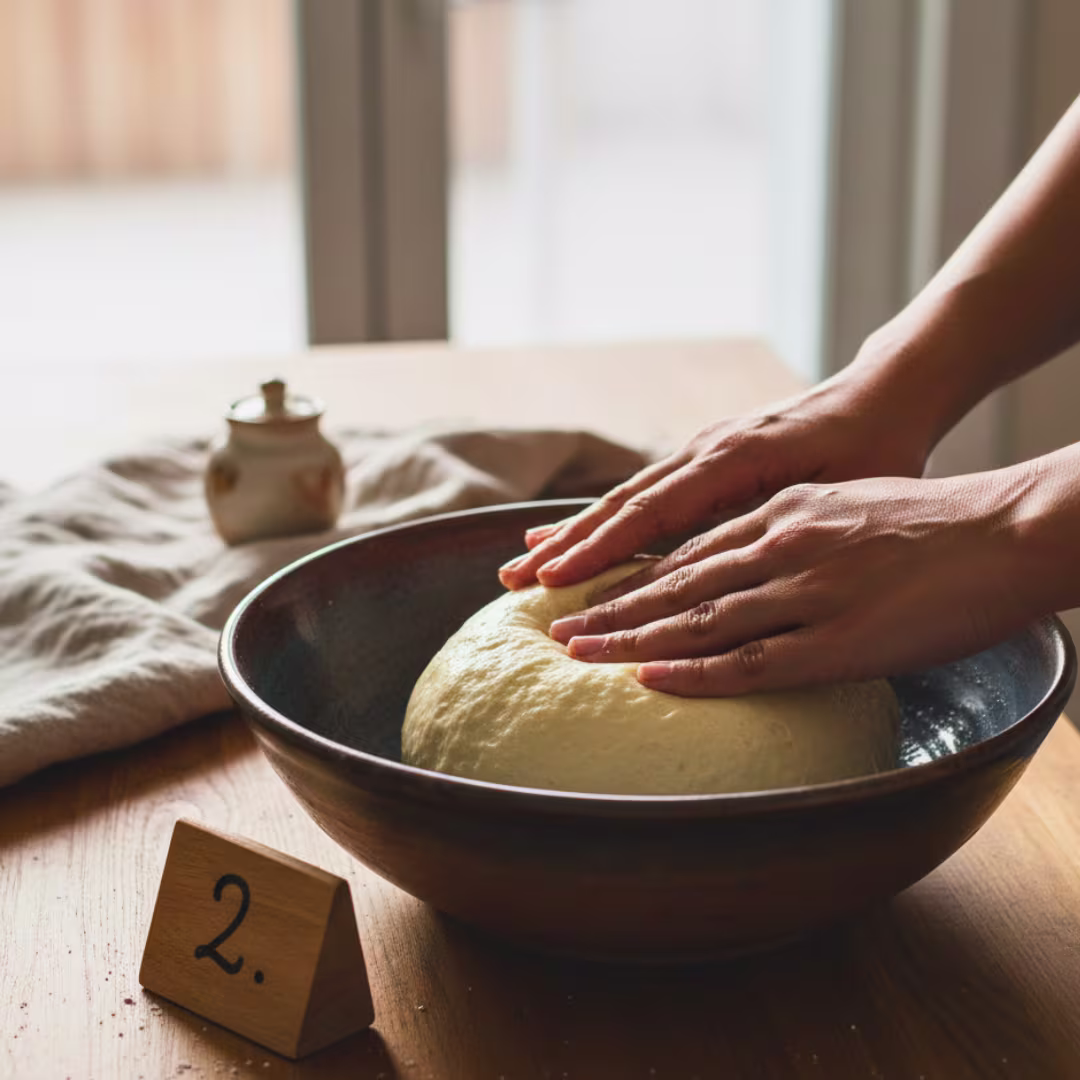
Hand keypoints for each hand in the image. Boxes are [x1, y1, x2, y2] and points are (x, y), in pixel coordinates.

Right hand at [498, 372, 932, 591]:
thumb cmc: (878, 447)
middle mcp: (705, 451)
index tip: (555, 582)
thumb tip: (724, 567)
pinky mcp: (705, 459)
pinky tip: (576, 536)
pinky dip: (604, 519)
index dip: (600, 549)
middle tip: (513, 582)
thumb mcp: (841, 490)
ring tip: (525, 563)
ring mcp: (701, 452)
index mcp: (734, 459)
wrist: (885, 394)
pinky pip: (645, 493)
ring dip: (574, 533)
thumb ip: (777, 521)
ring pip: (625, 498)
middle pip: (621, 504)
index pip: (651, 512)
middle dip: (565, 546)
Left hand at [546, 472, 1037, 695]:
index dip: (631, 567)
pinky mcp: (836, 637)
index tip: (586, 583)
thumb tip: (759, 554)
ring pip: (697, 617)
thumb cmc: (935, 520)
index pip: (689, 546)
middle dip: (609, 602)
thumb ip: (796, 529)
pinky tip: (648, 679)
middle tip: (553, 624)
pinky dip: (694, 670)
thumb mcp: (847, 506)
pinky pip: (750, 659)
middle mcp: (779, 543)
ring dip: (630, 636)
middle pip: (675, 579)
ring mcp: (803, 590)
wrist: (1006, 528)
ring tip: (576, 652)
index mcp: (783, 511)